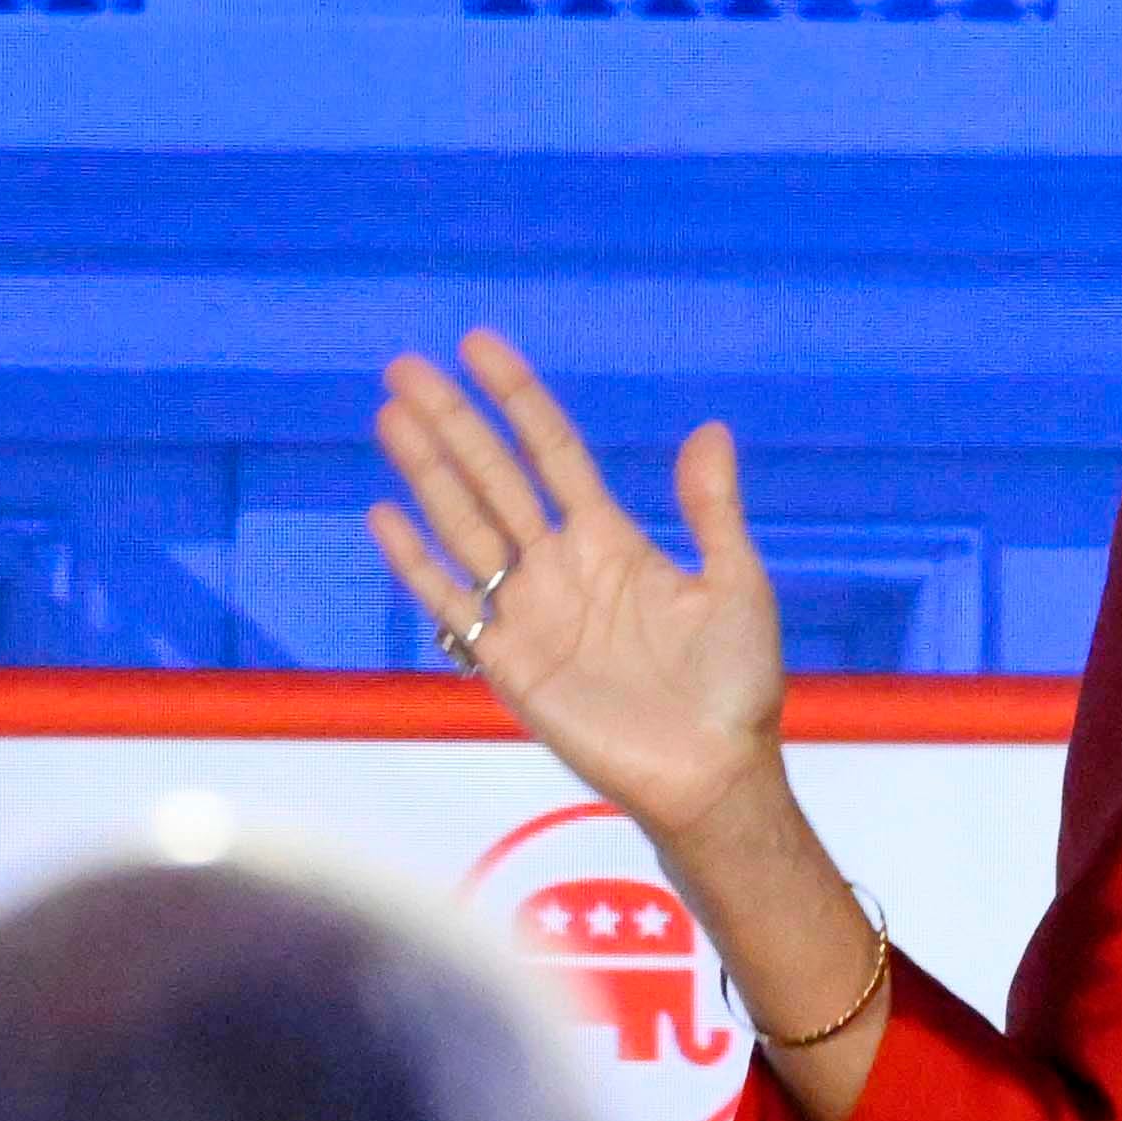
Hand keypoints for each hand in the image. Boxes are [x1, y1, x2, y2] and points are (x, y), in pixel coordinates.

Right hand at [370, 330, 785, 841]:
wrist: (712, 775)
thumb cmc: (736, 686)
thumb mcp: (736, 585)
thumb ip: (712, 510)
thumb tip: (708, 428)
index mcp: (613, 541)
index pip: (553, 451)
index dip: (517, 398)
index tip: (479, 345)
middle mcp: (561, 566)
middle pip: (493, 476)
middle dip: (452, 421)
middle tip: (404, 366)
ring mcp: (529, 611)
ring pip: (463, 524)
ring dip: (426, 471)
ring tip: (389, 414)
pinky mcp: (507, 664)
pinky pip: (451, 602)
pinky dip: (416, 562)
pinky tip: (384, 514)